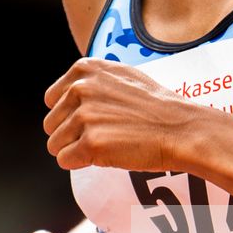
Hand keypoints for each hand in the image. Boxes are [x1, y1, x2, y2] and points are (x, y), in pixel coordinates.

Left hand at [43, 57, 206, 171]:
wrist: (181, 129)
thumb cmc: (156, 107)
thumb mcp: (122, 75)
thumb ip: (92, 80)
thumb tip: (65, 92)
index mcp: (84, 69)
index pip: (51, 100)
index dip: (70, 115)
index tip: (94, 120)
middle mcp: (80, 88)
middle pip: (51, 124)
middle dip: (71, 135)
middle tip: (103, 135)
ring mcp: (84, 116)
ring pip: (55, 145)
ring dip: (77, 150)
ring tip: (108, 144)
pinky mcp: (90, 143)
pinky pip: (65, 161)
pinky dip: (81, 164)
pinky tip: (107, 155)